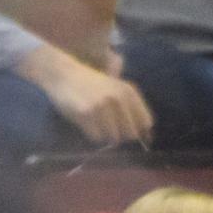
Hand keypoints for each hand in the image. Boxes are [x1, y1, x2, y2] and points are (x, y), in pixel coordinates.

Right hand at [19, 43, 153, 146]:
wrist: (65, 75)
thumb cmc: (91, 85)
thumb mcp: (115, 89)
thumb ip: (129, 107)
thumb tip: (146, 134)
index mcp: (129, 91)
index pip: (145, 122)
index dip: (140, 132)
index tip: (131, 135)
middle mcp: (118, 98)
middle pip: (130, 134)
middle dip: (121, 136)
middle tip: (109, 129)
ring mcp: (102, 106)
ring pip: (113, 138)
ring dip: (105, 136)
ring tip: (96, 124)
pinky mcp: (87, 114)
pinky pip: (96, 137)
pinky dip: (92, 135)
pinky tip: (86, 123)